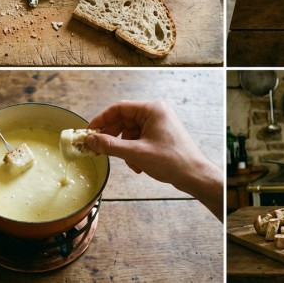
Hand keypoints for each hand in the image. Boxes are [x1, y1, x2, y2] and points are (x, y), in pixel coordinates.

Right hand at [85, 101, 222, 220]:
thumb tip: (90, 140)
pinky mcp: (160, 136)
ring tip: (131, 164)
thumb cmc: (171, 161)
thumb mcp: (136, 153)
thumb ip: (110, 145)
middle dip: (113, 138)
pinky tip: (139, 166)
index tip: (89, 132)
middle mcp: (156, 113)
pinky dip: (135, 153)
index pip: (119, 108)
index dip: (102, 120)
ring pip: (130, 133)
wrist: (194, 175)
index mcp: (152, 110)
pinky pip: (139, 140)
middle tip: (99, 150)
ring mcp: (159, 124)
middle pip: (124, 121)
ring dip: (126, 149)